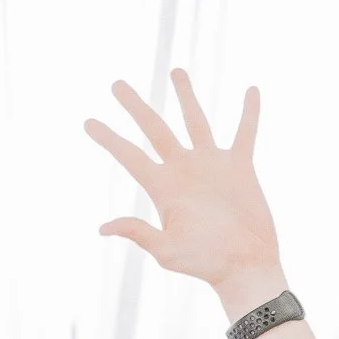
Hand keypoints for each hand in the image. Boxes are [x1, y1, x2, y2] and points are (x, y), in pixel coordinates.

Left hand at [86, 69, 284, 318]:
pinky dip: (249, 114)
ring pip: (195, 121)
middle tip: (116, 84)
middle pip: (154, 128)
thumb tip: (103, 228)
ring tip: (176, 71)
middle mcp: (184, 169)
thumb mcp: (167, 251)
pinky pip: (244, 133)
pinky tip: (251, 90)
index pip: (129, 155)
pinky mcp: (240, 168)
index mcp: (163, 186)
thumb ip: (138, 232)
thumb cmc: (205, 264)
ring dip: (186, 96)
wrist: (246, 267)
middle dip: (135, 106)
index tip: (88, 122)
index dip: (108, 138)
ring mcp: (212, 165)